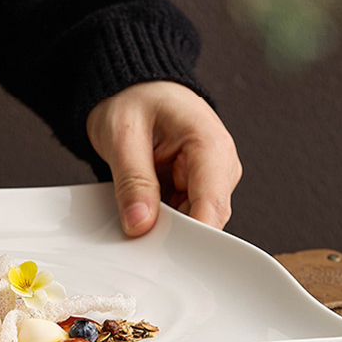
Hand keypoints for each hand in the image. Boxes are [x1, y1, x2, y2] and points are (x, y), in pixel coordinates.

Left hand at [86, 80, 241, 235]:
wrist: (133, 86)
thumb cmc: (133, 97)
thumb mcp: (123, 134)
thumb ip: (132, 180)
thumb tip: (140, 224)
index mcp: (211, 145)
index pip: (212, 207)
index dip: (192, 238)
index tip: (164, 256)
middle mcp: (219, 166)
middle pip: (205, 221)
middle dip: (172, 234)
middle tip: (135, 233)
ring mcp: (208, 180)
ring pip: (191, 224)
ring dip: (163, 227)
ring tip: (133, 211)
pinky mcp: (193, 189)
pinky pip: (179, 218)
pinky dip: (159, 220)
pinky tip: (139, 212)